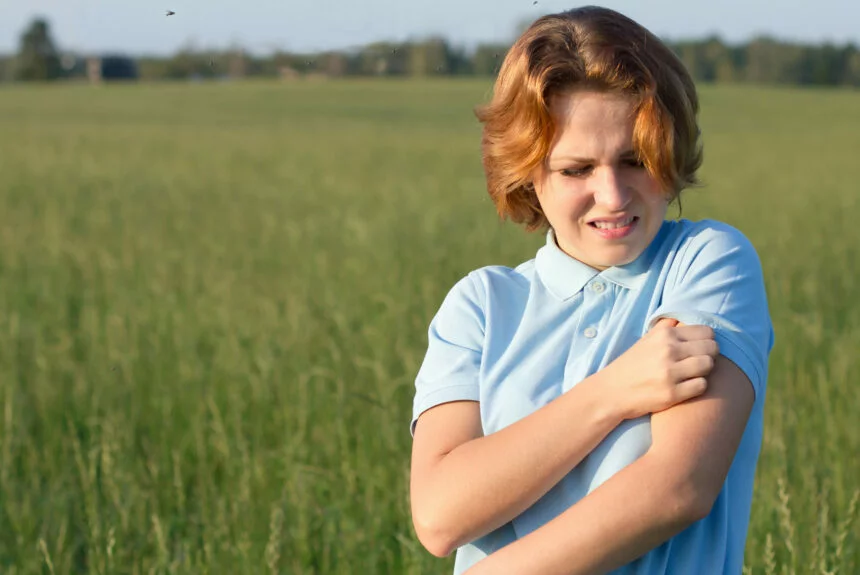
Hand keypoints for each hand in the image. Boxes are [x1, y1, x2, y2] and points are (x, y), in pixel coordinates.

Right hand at [600, 317, 718, 419]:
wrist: (612, 391)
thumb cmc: (632, 365)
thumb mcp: (646, 340)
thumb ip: (666, 327)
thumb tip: (684, 317)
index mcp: (664, 335)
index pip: (706, 332)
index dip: (707, 341)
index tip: (699, 348)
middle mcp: (668, 350)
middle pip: (711, 348)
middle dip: (708, 355)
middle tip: (697, 362)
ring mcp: (670, 372)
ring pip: (708, 365)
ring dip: (704, 371)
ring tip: (692, 374)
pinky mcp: (672, 393)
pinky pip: (701, 386)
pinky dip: (696, 386)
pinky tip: (686, 386)